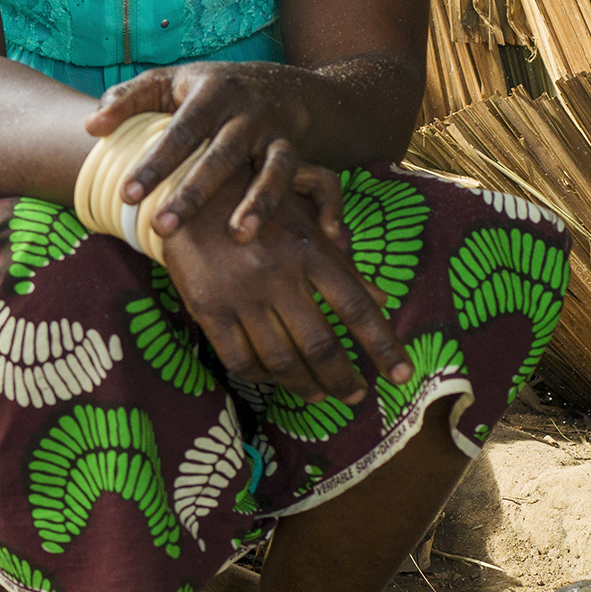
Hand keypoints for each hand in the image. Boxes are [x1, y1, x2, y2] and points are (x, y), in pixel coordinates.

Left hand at [88, 63, 343, 250]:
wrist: (277, 84)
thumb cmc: (205, 92)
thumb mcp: (167, 84)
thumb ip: (126, 100)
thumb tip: (90, 127)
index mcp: (209, 93)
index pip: (178, 130)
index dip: (154, 162)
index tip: (127, 195)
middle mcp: (246, 113)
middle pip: (220, 154)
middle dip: (194, 192)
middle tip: (164, 227)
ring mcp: (276, 134)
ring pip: (273, 168)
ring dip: (259, 202)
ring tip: (239, 236)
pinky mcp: (300, 154)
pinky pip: (320, 182)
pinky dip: (327, 210)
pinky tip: (329, 240)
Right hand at [155, 168, 412, 403]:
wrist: (187, 195)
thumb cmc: (260, 210)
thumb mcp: (305, 225)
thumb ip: (343, 264)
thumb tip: (382, 300)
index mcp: (310, 251)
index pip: (357, 307)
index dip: (383, 345)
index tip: (403, 375)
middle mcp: (278, 275)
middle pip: (320, 344)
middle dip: (343, 378)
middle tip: (356, 396)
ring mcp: (241, 295)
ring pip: (281, 360)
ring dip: (305, 385)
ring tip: (320, 395)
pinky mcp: (208, 309)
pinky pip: (239, 358)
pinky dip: (261, 377)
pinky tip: (274, 380)